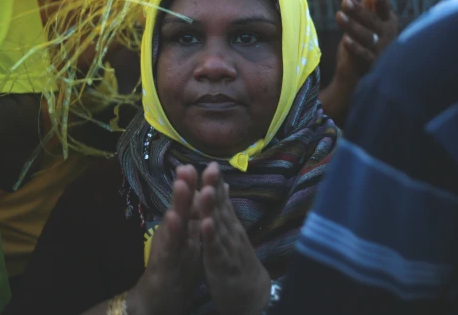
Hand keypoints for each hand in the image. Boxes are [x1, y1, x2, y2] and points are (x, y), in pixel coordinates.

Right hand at [126, 165, 202, 314]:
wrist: (160, 299)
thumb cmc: (177, 267)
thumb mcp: (190, 240)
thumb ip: (198, 218)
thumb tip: (209, 195)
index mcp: (183, 227)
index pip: (191, 202)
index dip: (197, 184)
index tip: (205, 164)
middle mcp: (172, 232)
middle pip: (180, 206)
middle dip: (184, 186)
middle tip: (187, 166)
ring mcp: (166, 246)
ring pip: (172, 222)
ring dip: (176, 203)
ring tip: (180, 184)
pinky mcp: (163, 263)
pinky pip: (168, 247)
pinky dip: (171, 233)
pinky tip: (174, 219)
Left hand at [199, 162, 270, 314]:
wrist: (252, 295)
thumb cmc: (238, 261)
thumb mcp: (231, 232)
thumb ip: (225, 208)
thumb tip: (222, 183)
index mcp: (230, 225)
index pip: (222, 199)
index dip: (216, 182)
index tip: (210, 162)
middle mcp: (231, 232)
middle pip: (221, 207)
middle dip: (215, 187)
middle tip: (210, 167)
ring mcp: (228, 248)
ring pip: (219, 225)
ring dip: (213, 207)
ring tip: (206, 189)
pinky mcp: (223, 265)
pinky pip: (216, 250)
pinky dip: (211, 237)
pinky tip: (205, 224)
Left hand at [333, 0, 397, 81]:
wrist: (362, 71)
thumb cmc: (369, 36)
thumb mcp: (372, 12)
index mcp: (388, 20)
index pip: (384, 7)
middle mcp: (387, 34)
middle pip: (373, 21)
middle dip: (360, 10)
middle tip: (345, 0)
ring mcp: (379, 50)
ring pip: (366, 36)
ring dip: (353, 26)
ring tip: (339, 15)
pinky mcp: (371, 64)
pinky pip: (363, 56)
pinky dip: (355, 49)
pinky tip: (345, 41)